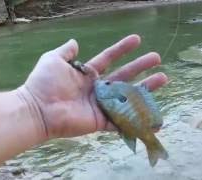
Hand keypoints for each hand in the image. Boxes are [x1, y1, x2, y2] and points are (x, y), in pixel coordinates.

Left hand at [18, 34, 167, 139]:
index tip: (137, 39)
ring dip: (145, 89)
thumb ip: (66, 51)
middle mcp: (97, 89)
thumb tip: (75, 41)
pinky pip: (122, 122)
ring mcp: (100, 105)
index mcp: (87, 74)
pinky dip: (138, 122)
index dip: (122, 49)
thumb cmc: (44, 83)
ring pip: (127, 96)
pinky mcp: (101, 121)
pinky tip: (154, 120)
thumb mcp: (53, 59)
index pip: (109, 58)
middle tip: (157, 58)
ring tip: (163, 78)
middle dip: (140, 66)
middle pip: (123, 75)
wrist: (39, 109)